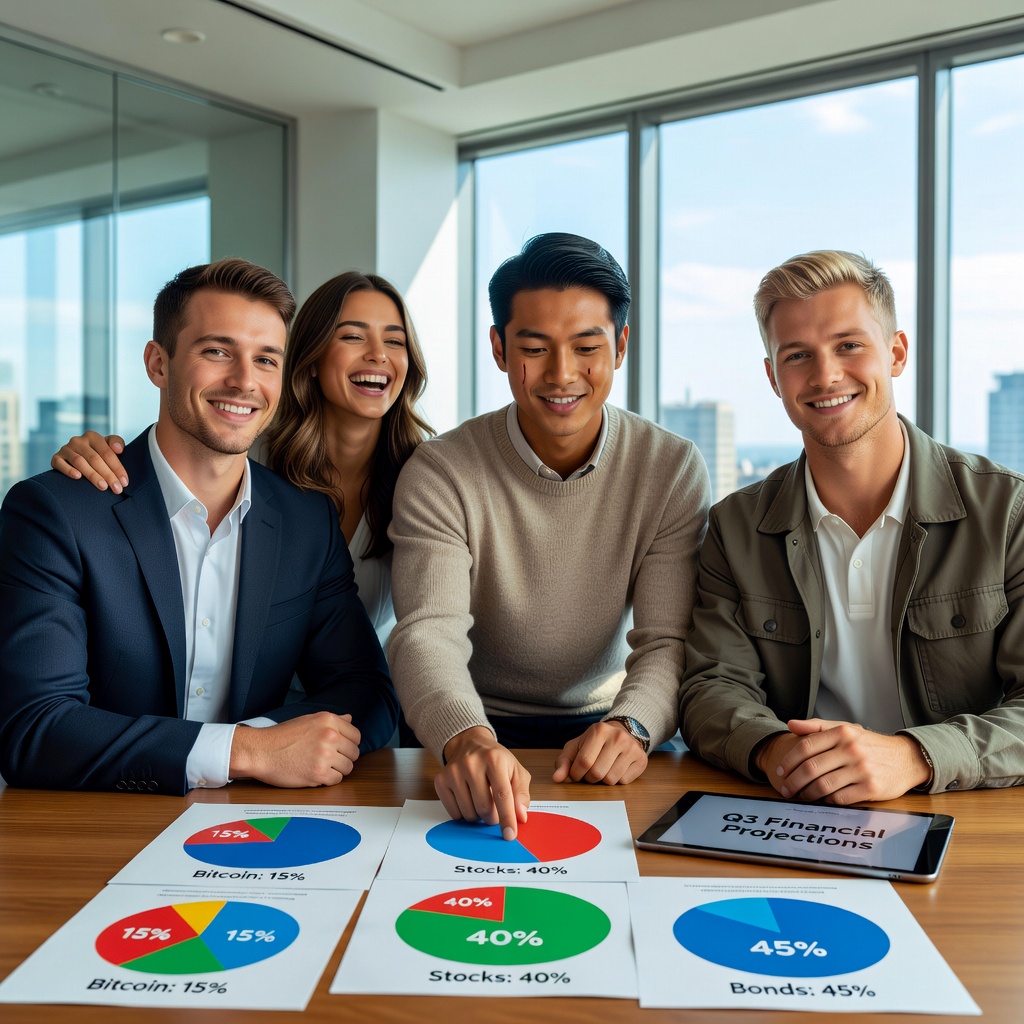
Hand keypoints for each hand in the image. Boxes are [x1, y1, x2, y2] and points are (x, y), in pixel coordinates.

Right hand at [51, 432, 127, 492]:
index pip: (107, 453)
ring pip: (79, 462)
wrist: (77, 456)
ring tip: (103, 487)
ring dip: (92, 475)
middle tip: (117, 489)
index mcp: (93, 436)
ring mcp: (65, 449)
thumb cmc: (98, 453)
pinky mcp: (56, 458)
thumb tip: (119, 449)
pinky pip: (60, 463)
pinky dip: (68, 470)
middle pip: (95, 459)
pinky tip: (78, 477)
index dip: (117, 468)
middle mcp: (78, 440)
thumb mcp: (108, 445)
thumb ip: (116, 442)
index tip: (125, 482)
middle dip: (108, 475)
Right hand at [229, 712, 360, 786]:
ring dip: (337, 770)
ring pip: (348, 768)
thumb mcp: (308, 720)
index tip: (340, 749)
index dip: (349, 744)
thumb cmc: (281, 736)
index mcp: (329, 720)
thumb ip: (332, 721)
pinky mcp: (318, 773)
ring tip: (321, 767)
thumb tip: (350, 719)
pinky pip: (336, 780)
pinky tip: (315, 774)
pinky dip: (328, 780)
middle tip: (329, 760)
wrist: (260, 751)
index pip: (356, 735)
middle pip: (354, 753)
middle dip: (344, 758)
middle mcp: (330, 735)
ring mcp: (325, 755)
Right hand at [436, 727, 530, 839]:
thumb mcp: (515, 770)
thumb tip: (520, 817)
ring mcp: (453, 771)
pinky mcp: (441, 780)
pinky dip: (463, 813)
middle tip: (495, 809)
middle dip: (493, 817)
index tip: (510, 835)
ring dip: (478, 815)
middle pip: (484, 807)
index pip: (502, 795)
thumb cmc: (495, 760)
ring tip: (480, 799)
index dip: (507, 818)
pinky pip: (453, 813)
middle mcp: (471, 763)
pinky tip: (467, 799)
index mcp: (494, 759)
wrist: (470, 743)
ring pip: (468, 813)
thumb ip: (521, 793)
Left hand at [552, 720, 647, 784]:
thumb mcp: (575, 747)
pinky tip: (616, 769)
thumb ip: (563, 762)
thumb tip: (556, 778)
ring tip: (603, 769)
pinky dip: (617, 780)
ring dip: (603, 781)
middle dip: (589, 778)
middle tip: (590, 771)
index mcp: (598, 730)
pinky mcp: (641, 759)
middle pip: (597, 773)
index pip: (583, 762)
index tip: (577, 773)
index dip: (576, 774)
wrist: (621, 733)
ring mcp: (632, 748)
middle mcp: (617, 737)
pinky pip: (624, 782)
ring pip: (611, 780)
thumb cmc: (594, 743)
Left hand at [757, 718, 931, 803]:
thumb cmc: (870, 745)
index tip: (780, 771)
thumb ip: (817, 727)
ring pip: (823, 785)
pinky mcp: (871, 788)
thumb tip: (790, 724)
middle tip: (785, 789)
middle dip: (793, 781)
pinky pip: (840, 798)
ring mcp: (861, 769)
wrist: (906, 759)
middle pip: (811, 768)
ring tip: (799, 797)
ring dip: (807, 794)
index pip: (806, 746)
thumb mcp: (846, 729)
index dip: (789, 761)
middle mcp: (851, 749)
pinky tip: (821, 800)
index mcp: (842, 733)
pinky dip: (827, 801)